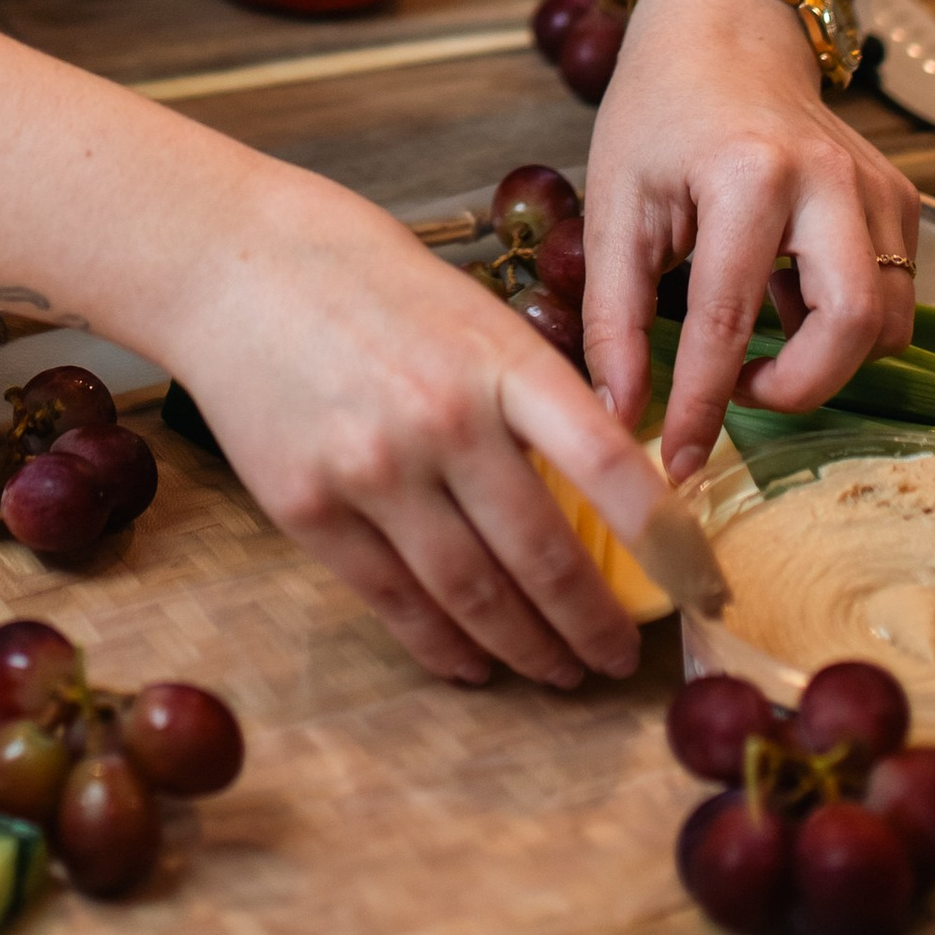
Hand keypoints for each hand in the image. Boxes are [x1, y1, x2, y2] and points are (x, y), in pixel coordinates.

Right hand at [161, 188, 676, 688]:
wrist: (231, 264)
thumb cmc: (363, 276)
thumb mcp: (472, 310)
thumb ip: (529, 393)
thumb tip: (597, 487)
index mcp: (501, 359)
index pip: (611, 466)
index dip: (667, 540)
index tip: (702, 584)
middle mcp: (443, 420)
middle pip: (544, 555)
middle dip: (593, 624)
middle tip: (620, 659)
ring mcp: (372, 470)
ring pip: (472, 594)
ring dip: (526, 648)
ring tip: (557, 671)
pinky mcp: (308, 508)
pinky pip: (392, 600)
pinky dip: (440, 643)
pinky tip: (471, 661)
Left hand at [583, 0, 919, 484]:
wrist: (728, 30)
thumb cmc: (661, 110)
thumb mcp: (616, 203)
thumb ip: (612, 315)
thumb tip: (618, 413)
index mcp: (748, 177)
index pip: (730, 323)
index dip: (702, 407)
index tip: (679, 464)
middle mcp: (830, 182)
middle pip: (852, 329)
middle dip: (800, 388)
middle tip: (741, 393)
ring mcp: (879, 189)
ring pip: (886, 322)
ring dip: (826, 357)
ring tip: (757, 338)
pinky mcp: (901, 200)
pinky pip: (892, 294)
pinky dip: (843, 322)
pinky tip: (787, 297)